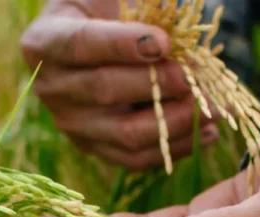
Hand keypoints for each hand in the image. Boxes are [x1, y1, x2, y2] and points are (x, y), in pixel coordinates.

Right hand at [20, 0, 219, 170]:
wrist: (97, 41)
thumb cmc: (109, 11)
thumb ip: (143, 6)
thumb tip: (176, 25)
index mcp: (44, 41)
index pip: (80, 44)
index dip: (121, 45)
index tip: (164, 42)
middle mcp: (51, 87)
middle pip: (104, 92)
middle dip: (158, 85)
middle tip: (196, 77)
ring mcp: (71, 124)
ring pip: (126, 133)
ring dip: (177, 121)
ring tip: (214, 107)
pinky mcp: (96, 148)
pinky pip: (137, 158)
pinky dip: (178, 147)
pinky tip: (208, 132)